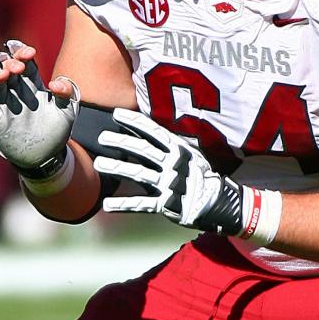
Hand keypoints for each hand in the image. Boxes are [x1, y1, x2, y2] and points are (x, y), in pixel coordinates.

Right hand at [0, 41, 77, 171]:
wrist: (47, 155)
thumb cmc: (57, 129)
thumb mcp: (68, 111)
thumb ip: (66, 94)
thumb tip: (55, 84)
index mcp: (34, 84)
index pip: (26, 63)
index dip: (24, 55)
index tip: (29, 53)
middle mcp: (17, 91)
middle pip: (8, 70)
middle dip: (10, 64)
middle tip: (17, 68)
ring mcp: (5, 104)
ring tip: (1, 75)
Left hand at [93, 109, 281, 243]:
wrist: (219, 203)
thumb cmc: (200, 177)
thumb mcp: (190, 155)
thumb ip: (170, 146)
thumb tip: (148, 132)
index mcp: (179, 150)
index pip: (154, 132)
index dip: (135, 122)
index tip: (117, 114)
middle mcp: (173, 164)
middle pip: (143, 150)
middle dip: (121, 142)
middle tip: (103, 137)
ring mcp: (169, 184)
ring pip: (138, 173)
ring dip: (117, 168)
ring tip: (98, 164)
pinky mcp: (167, 204)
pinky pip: (141, 204)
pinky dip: (123, 205)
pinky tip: (106, 205)